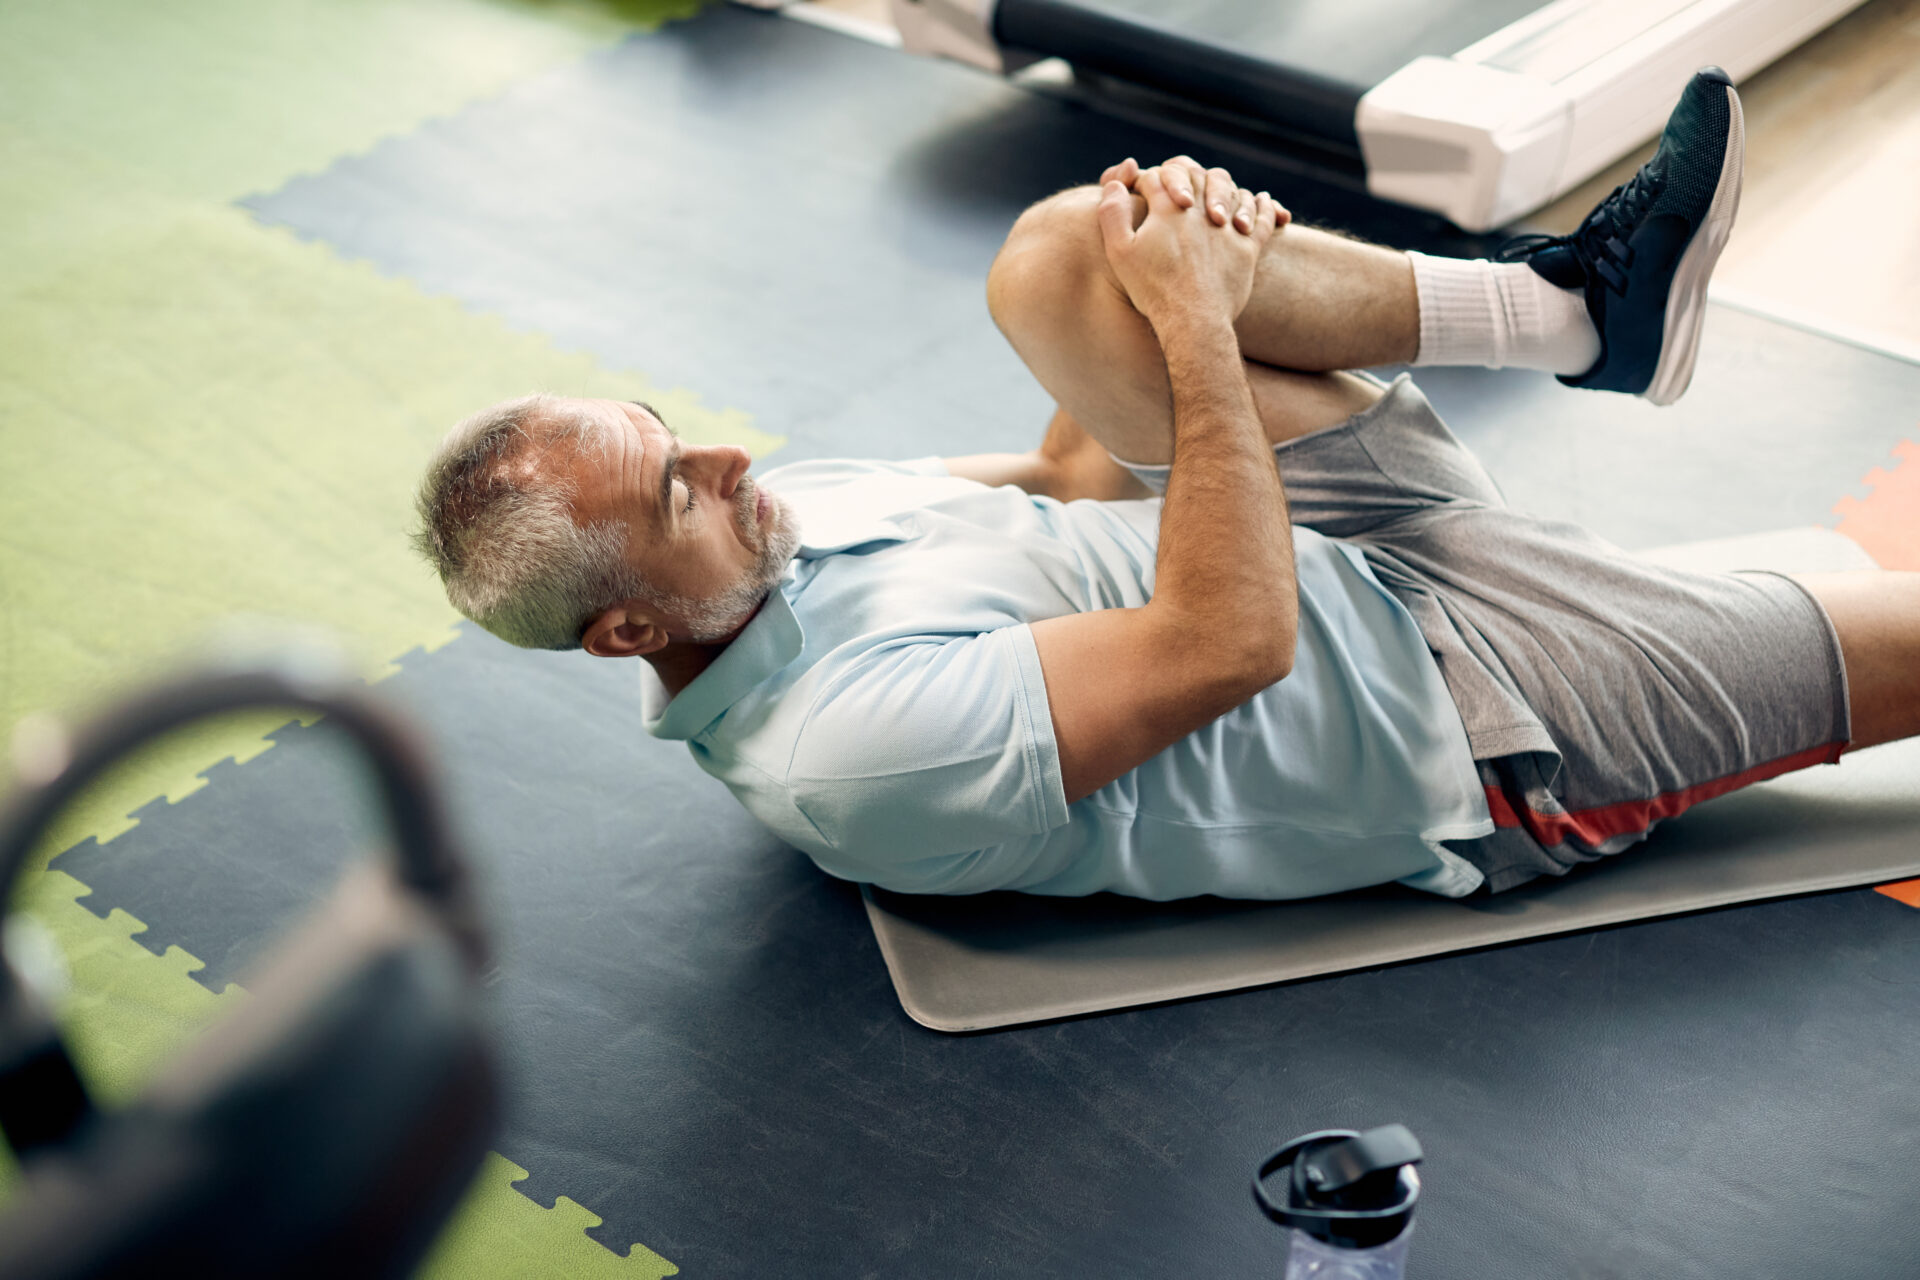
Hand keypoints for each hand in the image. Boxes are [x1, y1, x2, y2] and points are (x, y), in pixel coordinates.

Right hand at [1095, 165, 1280, 328]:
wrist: (1192, 320)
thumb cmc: (1153, 288)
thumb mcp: (1120, 252)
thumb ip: (1113, 213)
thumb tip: (1114, 186)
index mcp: (1168, 207)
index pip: (1157, 178)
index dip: (1145, 181)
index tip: (1141, 193)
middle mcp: (1201, 209)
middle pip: (1196, 176)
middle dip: (1185, 178)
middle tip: (1179, 190)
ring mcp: (1228, 226)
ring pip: (1232, 191)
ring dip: (1223, 189)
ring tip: (1216, 195)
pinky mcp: (1248, 247)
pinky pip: (1262, 218)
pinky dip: (1264, 206)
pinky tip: (1263, 199)